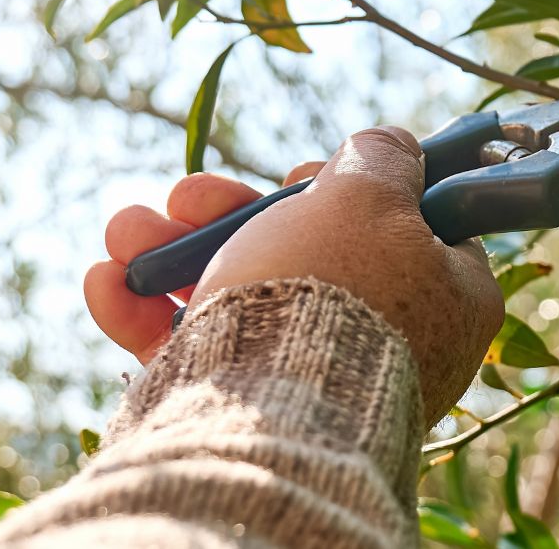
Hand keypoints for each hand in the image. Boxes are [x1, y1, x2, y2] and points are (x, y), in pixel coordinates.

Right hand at [85, 126, 504, 420]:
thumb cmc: (336, 291)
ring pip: (242, 294)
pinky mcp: (251, 413)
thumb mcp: (372, 196)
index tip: (304, 172)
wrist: (271, 415)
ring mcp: (320, 378)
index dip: (351, 188)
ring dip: (173, 253)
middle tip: (192, 194)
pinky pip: (203, 351)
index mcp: (450, 296)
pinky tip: (108, 282)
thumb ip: (385, 159)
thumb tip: (394, 143)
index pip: (411, 226)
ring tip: (127, 232)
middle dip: (231, 214)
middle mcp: (395, 341)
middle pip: (309, 252)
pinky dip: (151, 315)